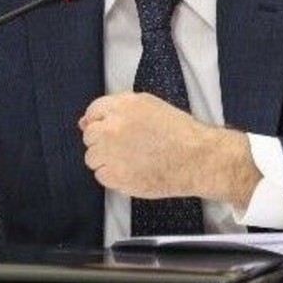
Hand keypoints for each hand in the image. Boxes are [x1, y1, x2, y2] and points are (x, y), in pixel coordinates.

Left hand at [78, 92, 259, 205]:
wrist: (197, 158)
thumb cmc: (179, 132)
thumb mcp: (148, 105)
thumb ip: (116, 109)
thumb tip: (85, 122)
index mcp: (121, 106)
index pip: (92, 112)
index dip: (100, 123)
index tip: (109, 132)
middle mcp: (112, 128)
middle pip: (89, 136)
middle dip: (103, 142)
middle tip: (125, 147)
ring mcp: (112, 153)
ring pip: (92, 158)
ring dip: (106, 160)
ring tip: (130, 160)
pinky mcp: (116, 176)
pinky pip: (101, 176)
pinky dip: (113, 177)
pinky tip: (132, 171)